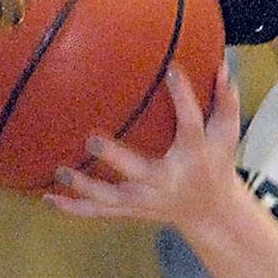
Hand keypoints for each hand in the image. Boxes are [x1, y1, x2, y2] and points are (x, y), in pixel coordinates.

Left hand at [46, 63, 242, 244]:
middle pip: (140, 172)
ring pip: (113, 198)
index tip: (172, 72)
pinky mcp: (132, 211)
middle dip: (117, 159)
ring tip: (60, 172)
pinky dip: (74, 208)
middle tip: (91, 140)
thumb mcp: (227, 134)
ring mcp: (147, 200)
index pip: (191, 126)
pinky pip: (100, 212)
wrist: (210, 212)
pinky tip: (49, 198)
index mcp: (193, 157)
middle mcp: (167, 182)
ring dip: (85, 188)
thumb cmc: (217, 163)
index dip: (183, 100)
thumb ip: (225, 101)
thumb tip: (221, 65)